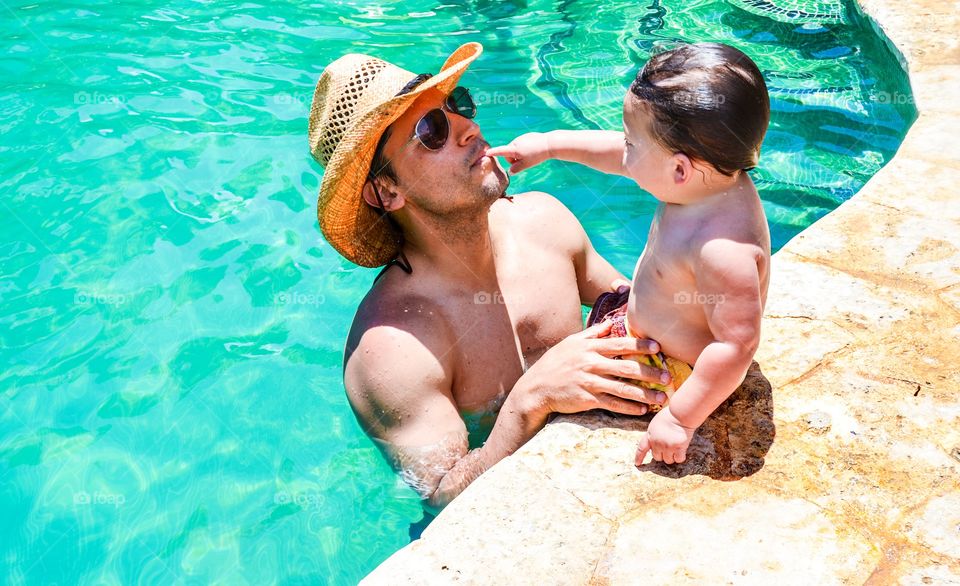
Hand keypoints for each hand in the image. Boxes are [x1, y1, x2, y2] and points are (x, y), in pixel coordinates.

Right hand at [485, 132, 552, 173]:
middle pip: (509, 153)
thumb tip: (510, 171)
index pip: (501, 151)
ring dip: (519, 154)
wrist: (549, 144)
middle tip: (524, 162)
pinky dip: (525, 149)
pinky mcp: (526, 136)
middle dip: (513, 159)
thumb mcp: (526, 165)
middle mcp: (515, 142)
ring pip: (516, 149)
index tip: (485, 153)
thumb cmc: (537, 155)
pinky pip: (521, 145)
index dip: (493, 152)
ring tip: (531, 155)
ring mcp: (521, 138)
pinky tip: (533, 150)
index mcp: (514, 149)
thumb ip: (516, 169)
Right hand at [517, 320, 669, 425]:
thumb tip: (610, 323)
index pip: (620, 344)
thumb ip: (592, 334)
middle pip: (626, 367)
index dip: (640, 345)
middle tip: (667, 377)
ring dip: (645, 394)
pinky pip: (613, 404)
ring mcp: (589, 382)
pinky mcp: (587, 399)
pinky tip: (643, 409)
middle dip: (650, 372)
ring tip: (662, 397)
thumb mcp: (571, 343)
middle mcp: (591, 364)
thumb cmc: (555, 363)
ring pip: (623, 388)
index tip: (658, 347)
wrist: (536, 388)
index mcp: (589, 348)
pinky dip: (629, 407)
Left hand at [635, 407, 696, 465]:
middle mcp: (656, 442)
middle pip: (657, 457)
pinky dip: (681, 457)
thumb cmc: (670, 415)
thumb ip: (654, 434)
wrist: (680, 413)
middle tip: (669, 446)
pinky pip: (678, 459)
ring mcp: (667, 446)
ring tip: (676, 446)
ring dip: (672, 456)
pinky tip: (682, 449)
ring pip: (668, 460)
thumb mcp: (655, 424)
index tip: (637, 464)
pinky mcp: (678, 448)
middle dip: (663, 454)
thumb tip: (655, 444)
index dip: (639, 457)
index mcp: (650, 435)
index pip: (641, 448)